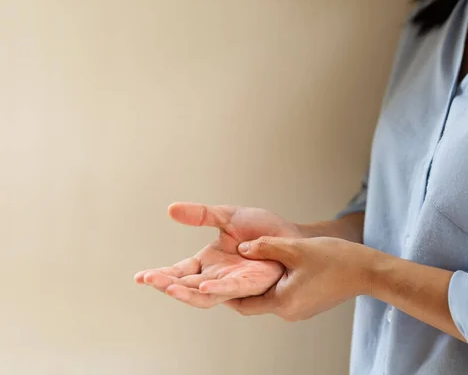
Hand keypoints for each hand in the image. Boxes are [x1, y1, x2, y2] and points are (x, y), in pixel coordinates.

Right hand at [134, 203, 302, 306]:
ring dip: (185, 292)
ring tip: (167, 287)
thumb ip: (200, 215)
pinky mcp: (250, 284)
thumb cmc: (262, 228)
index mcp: (208, 262)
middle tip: (148, 279)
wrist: (290, 234)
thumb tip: (171, 209)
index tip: (140, 277)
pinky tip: (204, 286)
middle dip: (165, 284)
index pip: (179, 272)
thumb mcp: (227, 216)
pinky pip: (231, 290)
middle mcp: (216, 276)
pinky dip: (217, 290)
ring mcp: (232, 283)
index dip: (160, 275)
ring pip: (203, 295)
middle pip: (186, 286)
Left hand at [226, 236, 374, 320]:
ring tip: (243, 267)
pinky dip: (273, 284)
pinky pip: (283, 295)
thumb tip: (242, 248)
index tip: (208, 282)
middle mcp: (289, 311)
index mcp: (283, 302)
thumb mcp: (296, 248)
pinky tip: (272, 267)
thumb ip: (266, 247)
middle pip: (254, 303)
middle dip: (237, 288)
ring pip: (269, 297)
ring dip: (257, 284)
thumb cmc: (336, 259)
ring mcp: (300, 309)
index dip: (223, 293)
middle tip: (221, 274)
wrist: (368, 270)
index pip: (242, 304)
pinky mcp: (309, 303)